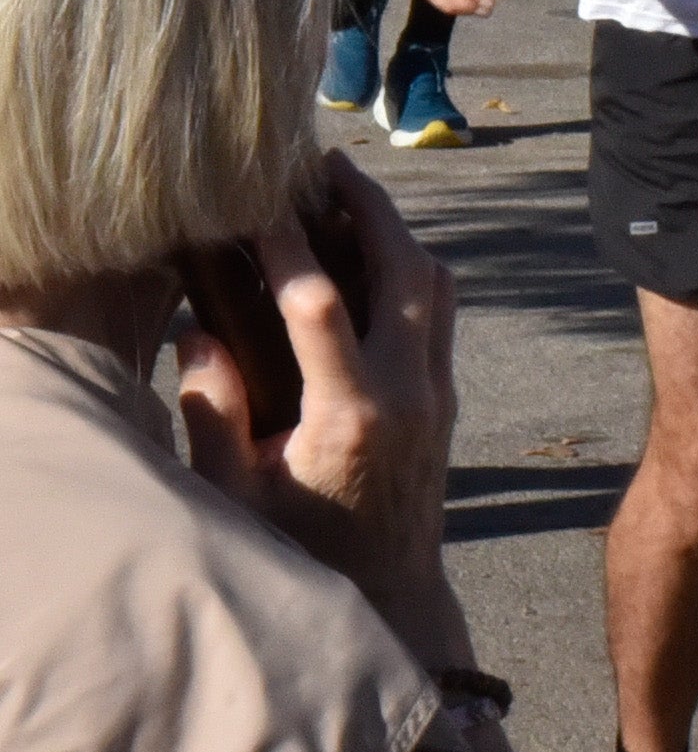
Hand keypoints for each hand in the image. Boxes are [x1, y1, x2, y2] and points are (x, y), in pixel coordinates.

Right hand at [172, 156, 462, 662]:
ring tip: (349, 192)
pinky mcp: (447, 392)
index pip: (323, 306)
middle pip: (408, 271)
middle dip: (370, 209)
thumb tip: (196, 334)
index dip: (292, 247)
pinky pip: (442, 310)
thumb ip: (214, 412)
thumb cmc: (303, 546)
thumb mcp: (237, 492)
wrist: (392, 587)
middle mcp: (410, 392)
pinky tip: (372, 250)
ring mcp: (439, 389)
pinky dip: (412, 268)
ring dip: (398, 231)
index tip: (260, 204)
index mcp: (353, 415)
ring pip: (438, 284)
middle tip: (326, 164)